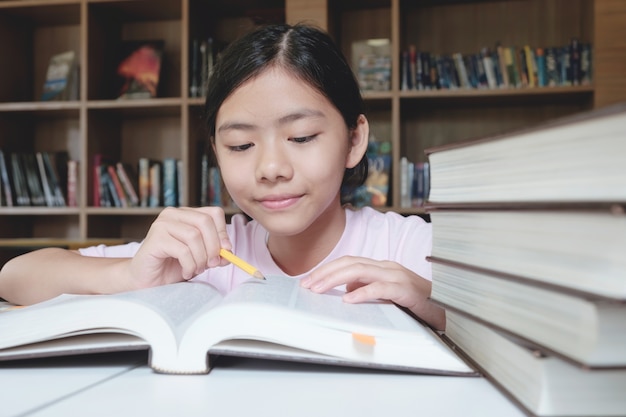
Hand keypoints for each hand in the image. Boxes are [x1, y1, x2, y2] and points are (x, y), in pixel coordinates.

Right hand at [128, 206, 230, 288]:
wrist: (148, 280)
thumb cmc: (174, 266)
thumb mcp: (201, 258)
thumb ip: (216, 253)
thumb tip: (229, 252)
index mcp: (186, 214)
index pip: (214, 213)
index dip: (222, 233)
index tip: (225, 251)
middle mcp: (173, 214)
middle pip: (205, 222)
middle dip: (213, 246)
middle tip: (212, 264)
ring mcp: (162, 224)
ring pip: (194, 236)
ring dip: (200, 258)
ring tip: (196, 269)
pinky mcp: (155, 238)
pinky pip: (183, 250)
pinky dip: (190, 265)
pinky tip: (186, 271)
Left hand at [301, 256, 444, 329]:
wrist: (449, 309)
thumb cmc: (416, 303)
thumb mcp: (387, 295)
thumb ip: (369, 289)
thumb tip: (346, 290)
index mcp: (381, 267)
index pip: (349, 262)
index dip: (327, 269)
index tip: (308, 281)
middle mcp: (388, 267)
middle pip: (350, 263)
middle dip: (325, 273)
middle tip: (307, 285)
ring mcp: (398, 276)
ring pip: (361, 271)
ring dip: (336, 279)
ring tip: (319, 290)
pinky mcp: (407, 290)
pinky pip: (381, 288)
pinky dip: (363, 293)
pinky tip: (349, 300)